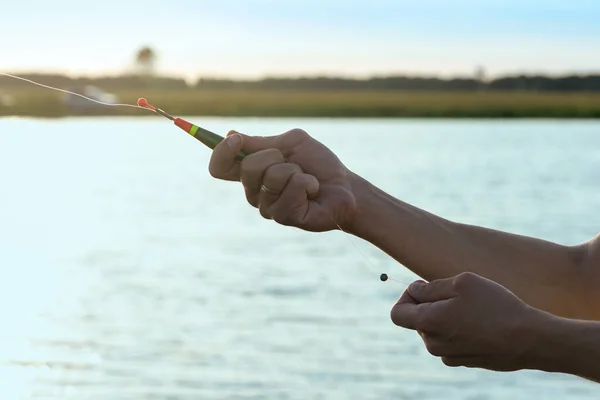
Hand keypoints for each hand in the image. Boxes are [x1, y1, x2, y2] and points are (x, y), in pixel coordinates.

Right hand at [208, 128, 357, 231]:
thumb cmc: (319, 165)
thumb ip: (261, 142)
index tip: (236, 140)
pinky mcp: (284, 217)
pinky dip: (308, 183)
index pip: (219, 167)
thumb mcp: (291, 144)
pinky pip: (291, 189)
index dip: (221, 152)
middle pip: (246, 168)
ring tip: (307, 179)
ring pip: (272, 177)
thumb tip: (229, 135)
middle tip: (294, 163)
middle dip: (274, 156)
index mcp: (251, 173)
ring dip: (296, 170)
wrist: (346, 187)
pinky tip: (313, 192)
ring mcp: (267, 207)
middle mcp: (254, 192)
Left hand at [390, 272, 538, 370]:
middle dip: (429, 304)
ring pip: (434, 330)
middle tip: (457, 295)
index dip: (407, 296)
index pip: (398, 313)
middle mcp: (433, 344)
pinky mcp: (463, 362)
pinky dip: (457, 330)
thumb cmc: (496, 306)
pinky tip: (480, 323)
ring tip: (472, 309)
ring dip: (445, 316)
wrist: (530, 339)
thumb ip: (430, 287)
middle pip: (417, 320)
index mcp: (428, 322)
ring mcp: (448, 356)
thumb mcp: (462, 283)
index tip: (425, 288)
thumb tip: (414, 290)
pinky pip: (450, 341)